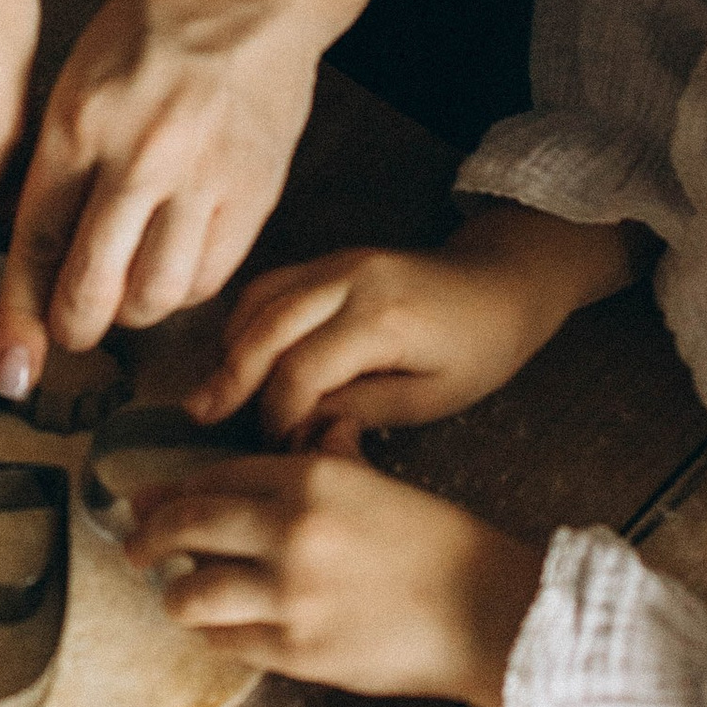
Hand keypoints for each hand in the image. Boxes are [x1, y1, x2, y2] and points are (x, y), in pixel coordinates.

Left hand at [0, 0, 328, 399]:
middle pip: (91, 286)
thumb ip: (61, 157)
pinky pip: (210, 276)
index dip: (18, 314)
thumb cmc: (161, 11)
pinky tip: (173, 268)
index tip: (10, 362)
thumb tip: (38, 239)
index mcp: (79, 122)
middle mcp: (137, 157)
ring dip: (131, 311)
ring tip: (124, 294)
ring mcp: (201, 178)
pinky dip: (184, 289)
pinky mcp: (253, 191)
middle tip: (68, 332)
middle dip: (70, 328)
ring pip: (154, 296)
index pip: (35, 242)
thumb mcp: (81, 70)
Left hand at [122, 453, 544, 706]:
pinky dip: (216, 633)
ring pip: (189, 593)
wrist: (486, 610)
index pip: (213, 476)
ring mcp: (289, 595)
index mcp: (311, 478)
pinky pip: (225, 641)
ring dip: (176, 593)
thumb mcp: (374, 482)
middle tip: (133, 546)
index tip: (149, 499)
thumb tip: (267, 454)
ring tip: (180, 594)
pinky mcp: (295, 651)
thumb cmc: (435, 544)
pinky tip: (224, 627)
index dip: (173, 490)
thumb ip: (315, 465)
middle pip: (183, 526)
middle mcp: (290, 530)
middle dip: (147, 536)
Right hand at [192, 209, 634, 446]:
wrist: (505, 283)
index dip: (278, 415)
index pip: (301, 369)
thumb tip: (298, 425)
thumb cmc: (480, 350)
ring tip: (214, 391)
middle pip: (266, 326)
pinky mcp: (331, 259)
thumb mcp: (432, 399)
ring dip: (232, 345)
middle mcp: (352, 279)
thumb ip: (360, 410)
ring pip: (259, 298)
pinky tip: (240, 356)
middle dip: (230, 376)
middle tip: (201, 417)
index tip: (277, 447)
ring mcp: (338, 261)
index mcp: (383, 319)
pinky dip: (247, 319)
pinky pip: (272, 284)